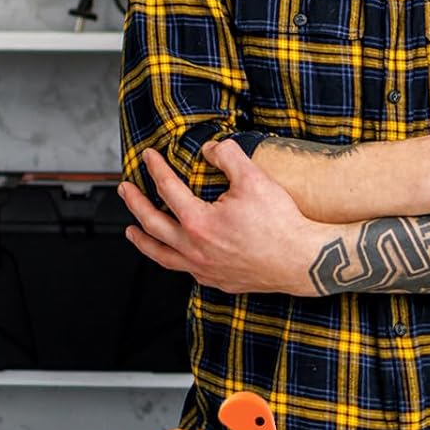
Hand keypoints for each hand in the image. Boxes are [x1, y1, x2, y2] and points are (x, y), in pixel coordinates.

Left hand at [119, 141, 326, 295]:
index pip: (167, 189)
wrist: (303, 261)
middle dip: (135, 204)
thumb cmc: (281, 224)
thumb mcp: (255, 179)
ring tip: (132, 232)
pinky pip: (185, 270)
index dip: (155, 168)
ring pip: (162, 255)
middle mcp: (194, 249)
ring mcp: (204, 268)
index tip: (149, 157)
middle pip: (153, 224)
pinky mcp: (217, 281)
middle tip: (125, 190)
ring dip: (144, 241)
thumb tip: (212, 148)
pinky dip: (173, 259)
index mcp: (198, 222)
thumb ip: (228, 156)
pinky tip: (174, 254)